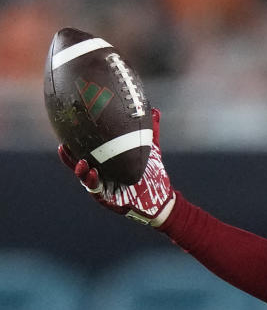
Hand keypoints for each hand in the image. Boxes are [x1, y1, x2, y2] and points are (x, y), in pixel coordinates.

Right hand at [58, 108, 174, 226]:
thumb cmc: (152, 174)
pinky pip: (97, 190)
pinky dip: (93, 182)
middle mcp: (101, 175)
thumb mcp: (151, 151)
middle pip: (80, 164)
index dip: (78, 143)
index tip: (69, 130)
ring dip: (80, 170)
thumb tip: (155, 110)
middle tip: (62, 146)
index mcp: (107, 163)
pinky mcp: (107, 199)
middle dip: (70, 157)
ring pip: (85, 178)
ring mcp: (103, 187)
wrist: (161, 199)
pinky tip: (94, 173)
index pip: (88, 151)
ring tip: (81, 162)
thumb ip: (151, 132)